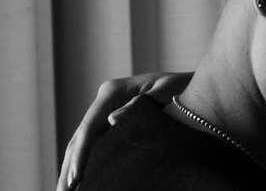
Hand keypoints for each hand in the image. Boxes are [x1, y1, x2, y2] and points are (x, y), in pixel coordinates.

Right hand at [57, 71, 190, 189]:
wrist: (193, 86)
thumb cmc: (184, 87)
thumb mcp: (168, 90)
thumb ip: (143, 102)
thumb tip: (112, 120)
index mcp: (113, 91)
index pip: (90, 126)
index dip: (81, 154)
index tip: (76, 178)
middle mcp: (105, 100)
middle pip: (80, 136)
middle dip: (71, 166)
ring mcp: (107, 110)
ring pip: (81, 142)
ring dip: (71, 167)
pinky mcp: (112, 122)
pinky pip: (94, 144)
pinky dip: (84, 162)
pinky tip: (80, 181)